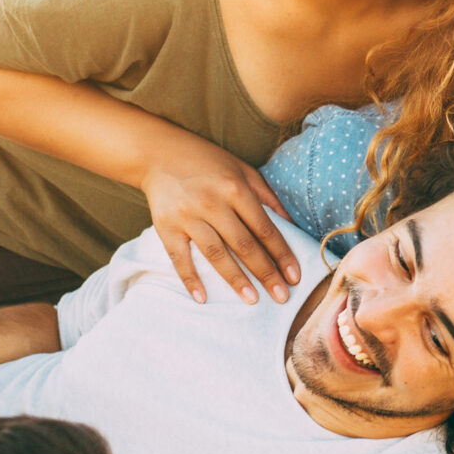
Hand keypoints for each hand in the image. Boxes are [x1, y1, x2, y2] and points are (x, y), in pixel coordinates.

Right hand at [140, 128, 300, 304]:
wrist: (159, 153)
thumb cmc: (209, 163)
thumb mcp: (243, 170)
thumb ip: (268, 197)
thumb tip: (293, 226)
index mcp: (236, 189)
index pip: (265, 229)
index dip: (282, 255)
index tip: (294, 277)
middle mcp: (213, 203)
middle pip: (244, 245)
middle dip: (265, 273)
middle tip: (281, 297)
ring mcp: (188, 216)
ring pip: (215, 254)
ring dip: (235, 279)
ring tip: (252, 300)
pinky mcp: (166, 226)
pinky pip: (179, 257)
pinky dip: (190, 279)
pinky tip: (203, 298)